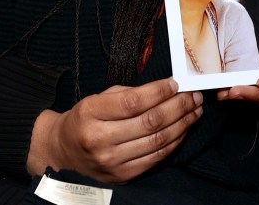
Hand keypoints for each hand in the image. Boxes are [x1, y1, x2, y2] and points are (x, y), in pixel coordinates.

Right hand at [27, 77, 202, 183]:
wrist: (63, 152)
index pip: (132, 101)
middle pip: (149, 121)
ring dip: (182, 123)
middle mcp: (100, 139)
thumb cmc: (84, 119)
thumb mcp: (97, 98)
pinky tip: (183, 129)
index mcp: (91, 114)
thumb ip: (128, 93)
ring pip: (157, 140)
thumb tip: (166, 88)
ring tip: (195, 110)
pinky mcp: (123, 176)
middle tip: (194, 95)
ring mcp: (112, 161)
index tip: (176, 83)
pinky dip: (174, 142)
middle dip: (178, 106)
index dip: (159, 91)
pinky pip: (156, 158)